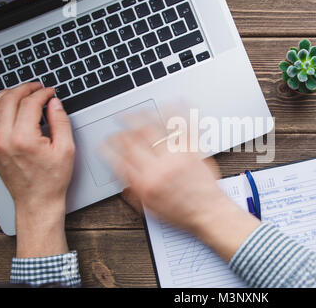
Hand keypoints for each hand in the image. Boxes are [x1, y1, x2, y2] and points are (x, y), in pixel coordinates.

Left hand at [0, 83, 74, 257]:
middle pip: (8, 99)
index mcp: (23, 139)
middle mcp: (3, 139)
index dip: (42, 93)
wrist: (36, 200)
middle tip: (38, 88)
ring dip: (9, 94)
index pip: (29, 104)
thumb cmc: (52, 179)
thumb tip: (54, 103)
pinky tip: (9, 104)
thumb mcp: (66, 149)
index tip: (51, 91)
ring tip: (24, 92)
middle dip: (25, 89)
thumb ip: (60, 122)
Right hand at [104, 123, 259, 261]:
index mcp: (146, 183)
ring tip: (137, 110)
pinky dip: (179, 112)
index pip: (120, 158)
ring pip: (156, 128)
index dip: (109, 147)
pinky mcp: (194, 151)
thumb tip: (122, 180)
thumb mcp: (151, 210)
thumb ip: (134, 192)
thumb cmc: (183, 215)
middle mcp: (159, 167)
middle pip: (135, 138)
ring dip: (143, 115)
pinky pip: (185, 127)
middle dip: (123, 126)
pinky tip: (173, 102)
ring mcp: (177, 157)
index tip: (105, 141)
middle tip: (119, 120)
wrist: (210, 214)